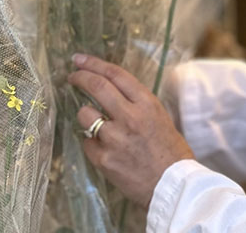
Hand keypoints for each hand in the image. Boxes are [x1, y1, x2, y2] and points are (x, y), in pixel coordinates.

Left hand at [70, 53, 193, 208]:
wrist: (172, 186)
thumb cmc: (170, 151)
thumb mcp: (159, 117)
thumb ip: (137, 104)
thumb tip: (112, 91)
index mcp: (147, 103)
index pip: (116, 74)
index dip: (94, 63)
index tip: (80, 60)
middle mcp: (130, 117)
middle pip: (97, 87)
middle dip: (80, 77)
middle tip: (72, 76)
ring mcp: (115, 138)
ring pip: (85, 114)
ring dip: (85, 115)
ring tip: (93, 122)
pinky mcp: (103, 159)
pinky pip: (87, 142)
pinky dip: (91, 142)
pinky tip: (103, 148)